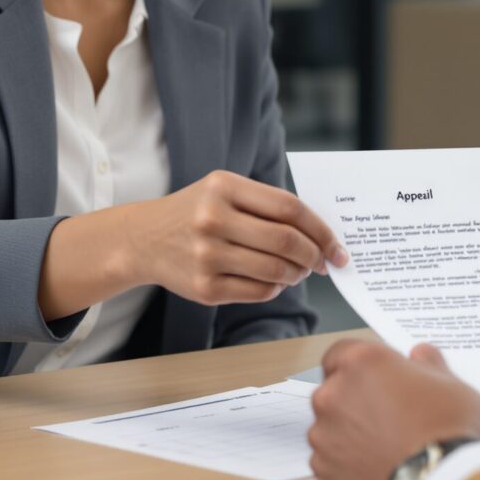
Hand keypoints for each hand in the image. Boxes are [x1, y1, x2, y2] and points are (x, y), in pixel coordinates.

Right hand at [129, 170, 348, 305]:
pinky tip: (275, 281)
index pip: (289, 209)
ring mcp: (207, 256)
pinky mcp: (204, 288)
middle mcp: (213, 220)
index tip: (337, 246)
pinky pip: (258, 292)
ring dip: (297, 274)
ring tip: (300, 271)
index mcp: (224, 187)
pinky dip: (276, 288)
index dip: (321, 230)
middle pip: (286, 242)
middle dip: (314, 255)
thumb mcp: (225, 190)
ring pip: (275, 271)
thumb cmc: (196, 211)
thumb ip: (267, 205)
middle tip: (323, 262)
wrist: (143, 239)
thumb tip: (319, 234)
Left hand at [308, 340, 479, 479]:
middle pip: (333, 395)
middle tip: (391, 421)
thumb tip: (421, 356)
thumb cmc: (452, 431)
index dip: (358, 368)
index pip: (339, 354)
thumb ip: (429, 366)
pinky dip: (348, 477)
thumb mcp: (453, 386)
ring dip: (350, 442)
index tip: (376, 381)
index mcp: (361, 365)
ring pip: (330, 436)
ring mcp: (324, 442)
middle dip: (355, 406)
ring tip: (388, 455)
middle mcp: (332, 398)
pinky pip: (331, 474)